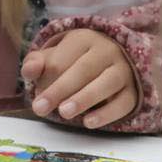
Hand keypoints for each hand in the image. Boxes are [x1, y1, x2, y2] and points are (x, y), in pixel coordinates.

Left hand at [21, 30, 137, 128]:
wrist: (116, 60)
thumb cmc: (76, 60)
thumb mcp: (55, 56)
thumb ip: (38, 63)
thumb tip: (28, 70)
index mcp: (83, 39)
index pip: (62, 59)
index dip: (46, 79)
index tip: (36, 98)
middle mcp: (107, 51)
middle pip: (83, 70)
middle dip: (60, 89)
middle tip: (39, 108)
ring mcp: (123, 70)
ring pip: (106, 83)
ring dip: (84, 98)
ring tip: (64, 113)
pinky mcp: (133, 91)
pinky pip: (122, 103)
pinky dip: (106, 114)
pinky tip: (89, 122)